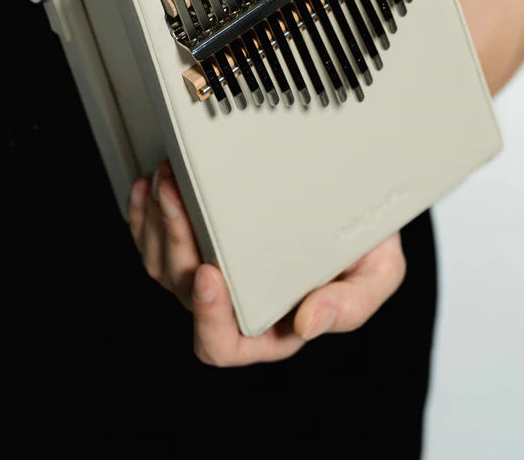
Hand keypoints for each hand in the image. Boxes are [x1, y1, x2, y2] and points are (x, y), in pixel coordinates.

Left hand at [129, 160, 406, 366]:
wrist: (360, 203)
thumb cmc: (366, 243)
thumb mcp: (378, 275)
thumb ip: (350, 307)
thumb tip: (308, 324)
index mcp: (272, 328)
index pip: (224, 344)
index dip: (209, 317)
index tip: (210, 272)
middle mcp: (234, 306)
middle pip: (183, 292)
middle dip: (174, 243)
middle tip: (177, 197)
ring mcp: (210, 273)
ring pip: (163, 263)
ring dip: (158, 221)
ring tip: (167, 179)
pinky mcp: (195, 242)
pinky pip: (152, 239)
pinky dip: (144, 212)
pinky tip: (149, 187)